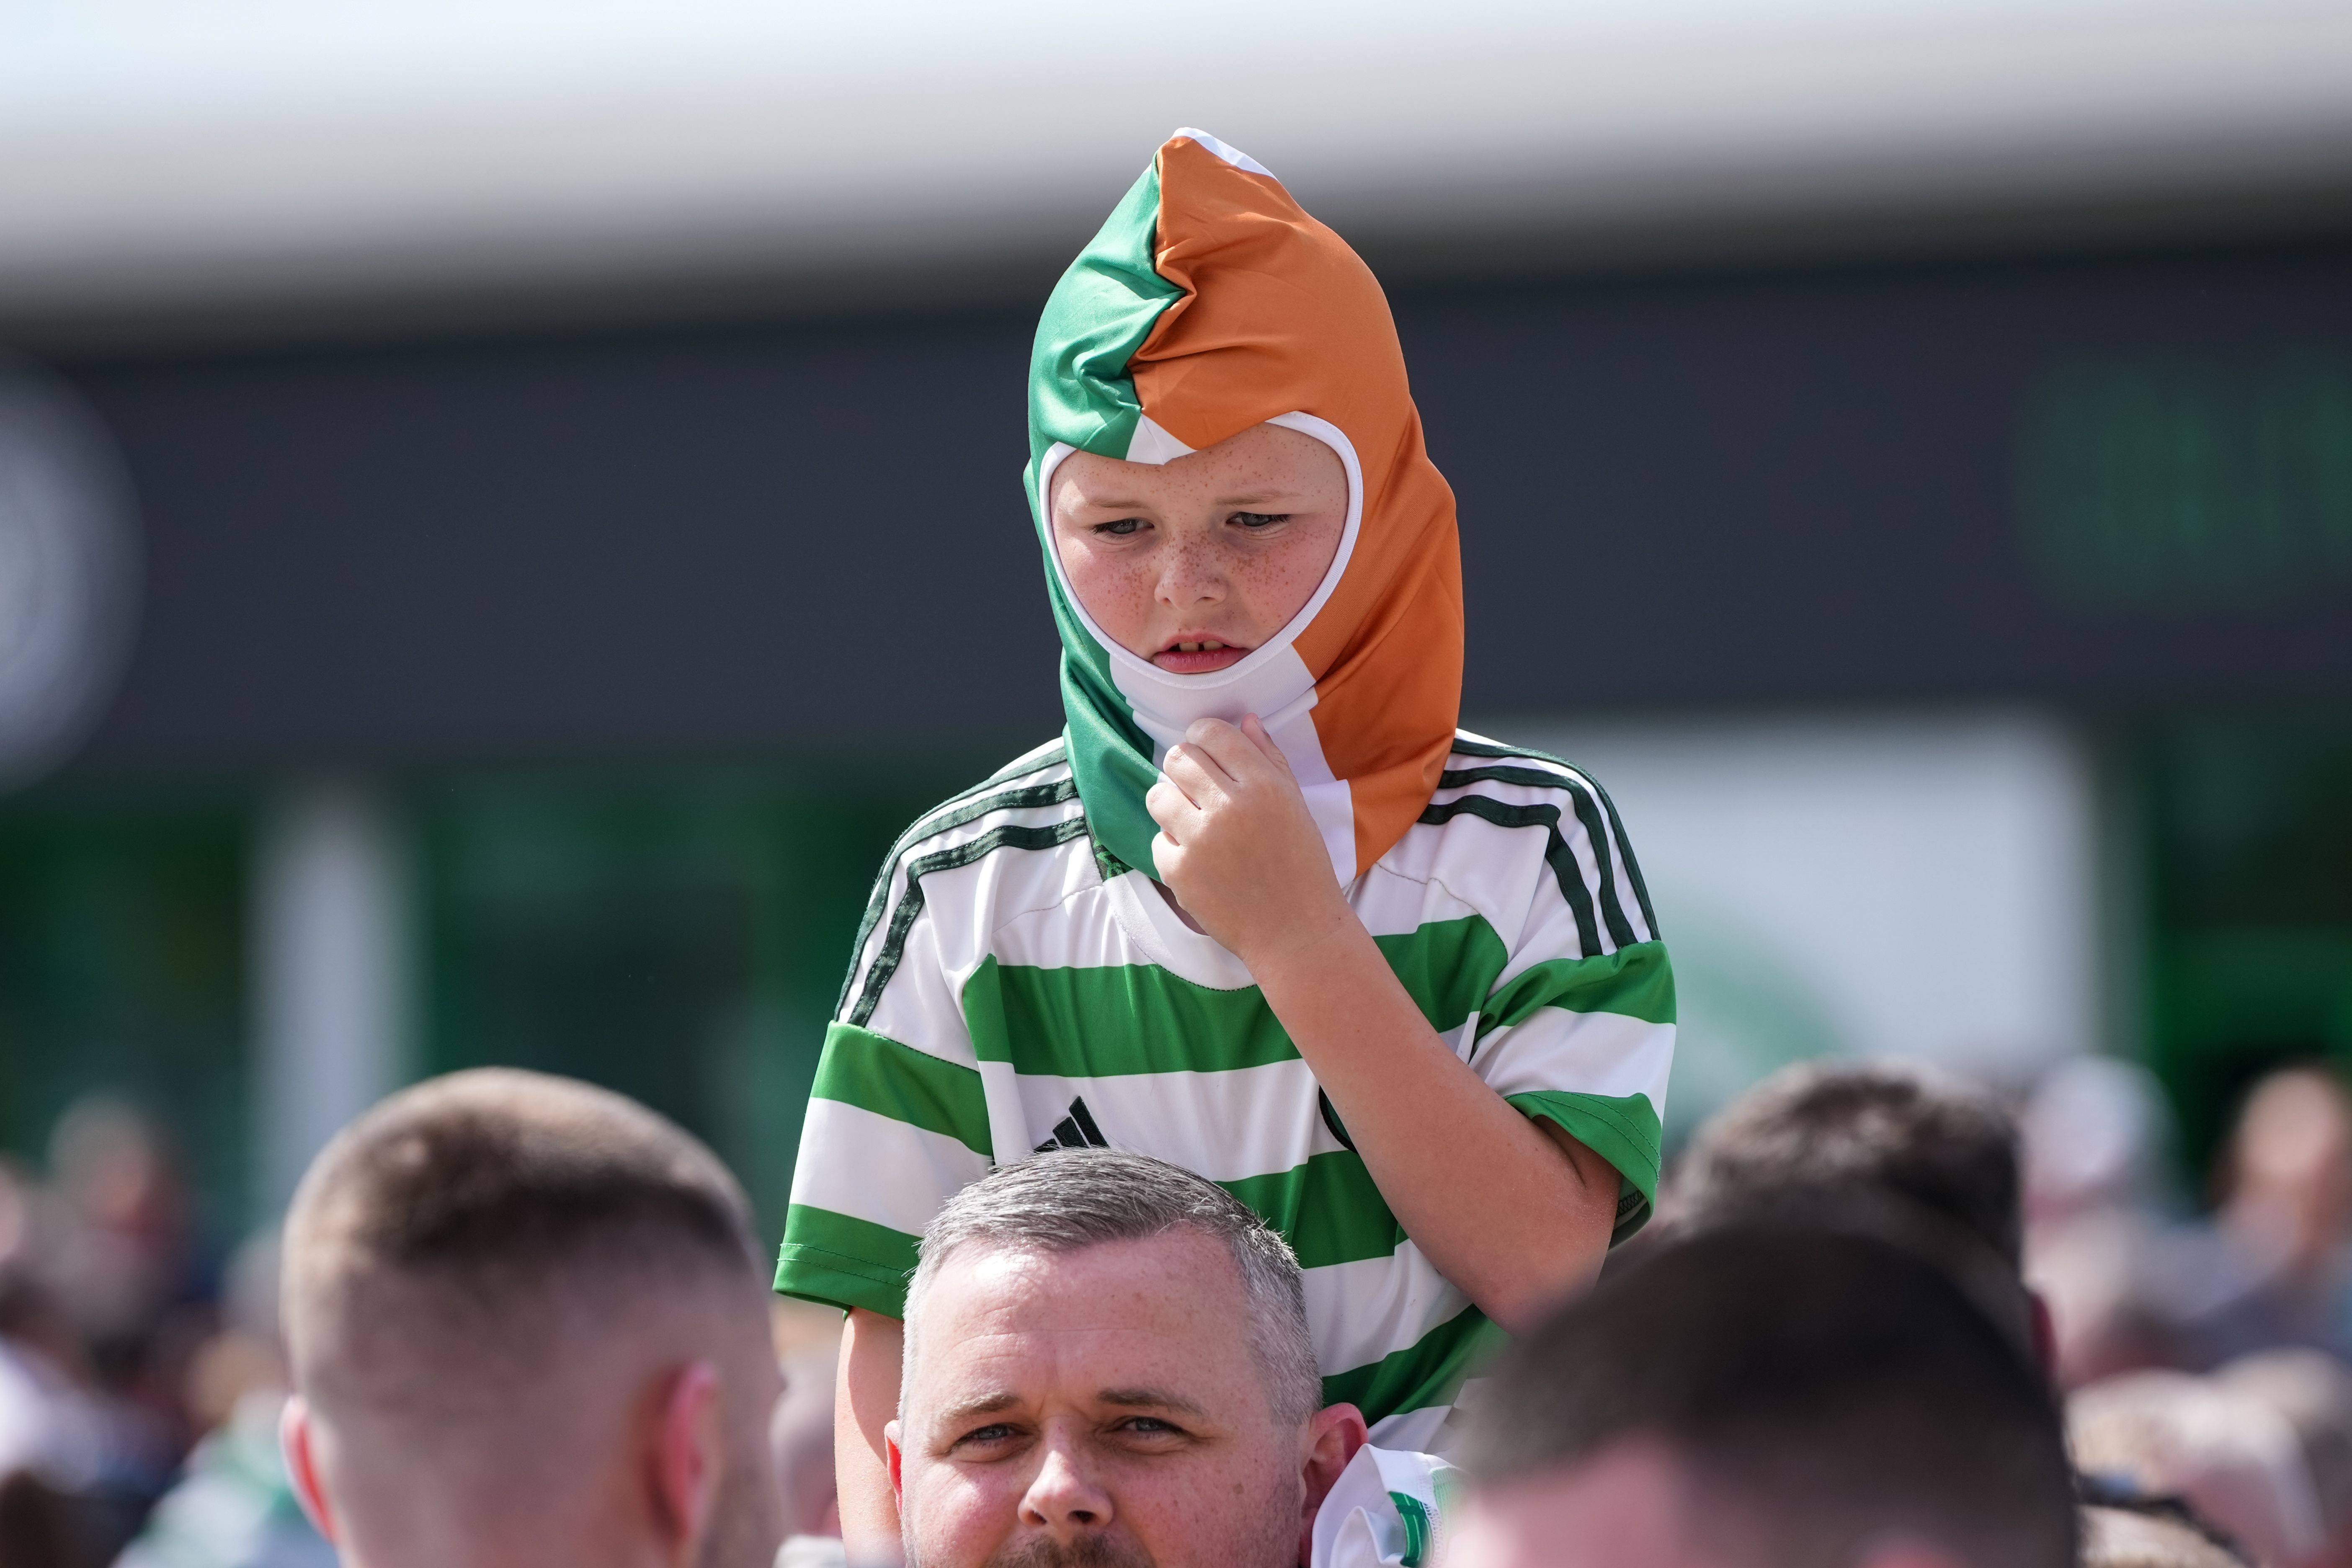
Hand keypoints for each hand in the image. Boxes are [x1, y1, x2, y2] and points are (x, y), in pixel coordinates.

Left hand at [1146, 715, 1352, 967]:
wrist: (1296, 933)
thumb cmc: (1301, 866)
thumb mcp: (1296, 805)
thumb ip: (1269, 758)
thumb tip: (1245, 719)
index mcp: (1263, 786)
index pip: (1211, 733)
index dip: (1203, 736)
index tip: (1207, 751)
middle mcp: (1229, 808)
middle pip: (1178, 758)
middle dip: (1185, 768)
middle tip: (1199, 788)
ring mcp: (1200, 841)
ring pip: (1158, 794)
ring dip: (1172, 802)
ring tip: (1194, 820)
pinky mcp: (1179, 873)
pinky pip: (1158, 839)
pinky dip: (1174, 846)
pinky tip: (1199, 858)